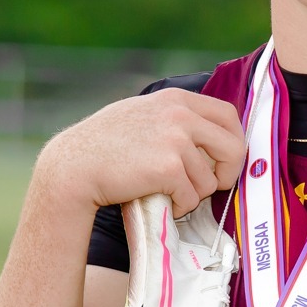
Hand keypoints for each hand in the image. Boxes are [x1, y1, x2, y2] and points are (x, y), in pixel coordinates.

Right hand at [43, 89, 245, 217]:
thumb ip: (173, 117)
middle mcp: (180, 114)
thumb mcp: (142, 114)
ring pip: (208, 181)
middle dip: (227, 173)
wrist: (74, 166)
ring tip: (165, 193)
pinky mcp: (168, 167)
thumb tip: (208, 136)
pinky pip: (191, 197)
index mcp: (176, 99)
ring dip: (191, 195)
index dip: (232, 142)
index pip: (228, 115)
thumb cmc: (103, 145)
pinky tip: (158, 200)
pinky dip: (177, 206)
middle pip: (233, 147)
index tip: (222, 162)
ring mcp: (175, 140)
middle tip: (210, 186)